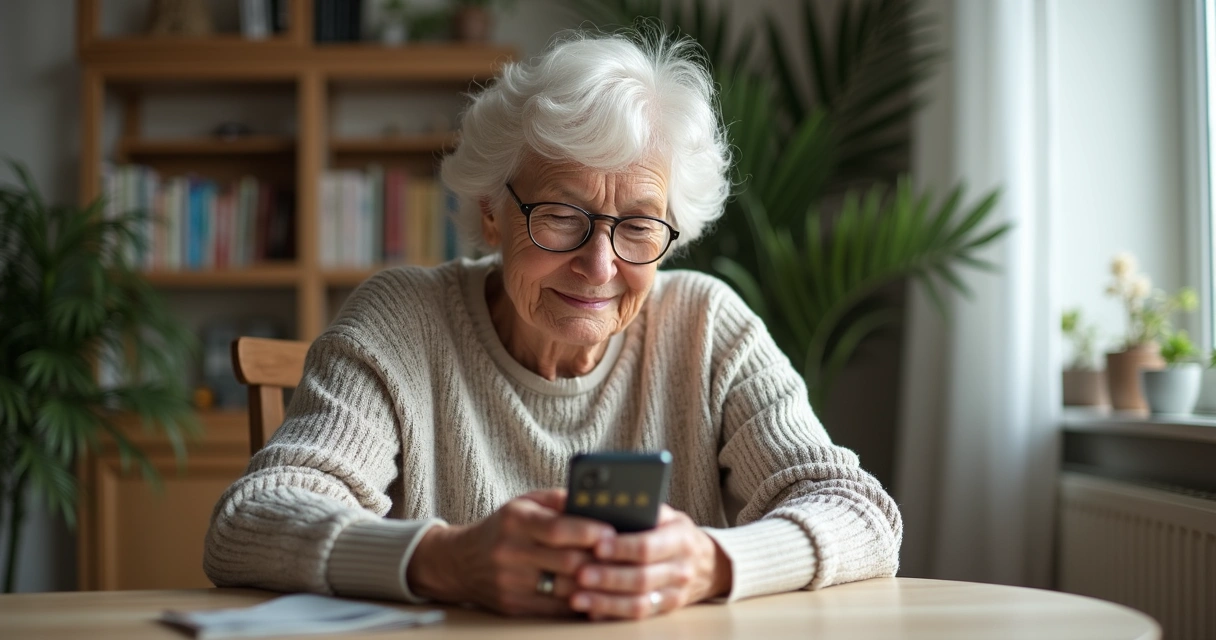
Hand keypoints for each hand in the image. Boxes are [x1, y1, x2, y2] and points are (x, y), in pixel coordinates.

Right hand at [406, 489, 614, 616]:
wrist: (459, 562)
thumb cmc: (503, 527)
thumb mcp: (525, 503)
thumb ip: (559, 500)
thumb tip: (597, 500)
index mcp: (515, 520)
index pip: (556, 528)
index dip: (589, 532)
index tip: (614, 532)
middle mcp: (510, 552)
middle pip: (566, 562)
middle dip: (599, 560)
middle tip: (626, 557)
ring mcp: (511, 583)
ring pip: (565, 588)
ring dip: (595, 584)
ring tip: (617, 576)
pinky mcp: (514, 607)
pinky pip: (556, 608)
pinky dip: (580, 602)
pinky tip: (597, 594)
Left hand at [570, 505, 731, 620]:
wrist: (706, 562)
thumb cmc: (671, 531)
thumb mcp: (662, 513)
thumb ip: (635, 507)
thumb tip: (589, 499)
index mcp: (679, 537)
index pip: (648, 545)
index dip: (622, 547)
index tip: (597, 546)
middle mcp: (681, 568)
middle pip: (642, 577)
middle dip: (608, 577)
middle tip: (580, 573)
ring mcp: (675, 593)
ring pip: (640, 603)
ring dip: (605, 601)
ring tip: (577, 597)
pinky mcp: (665, 610)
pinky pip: (638, 617)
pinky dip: (612, 614)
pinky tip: (590, 610)